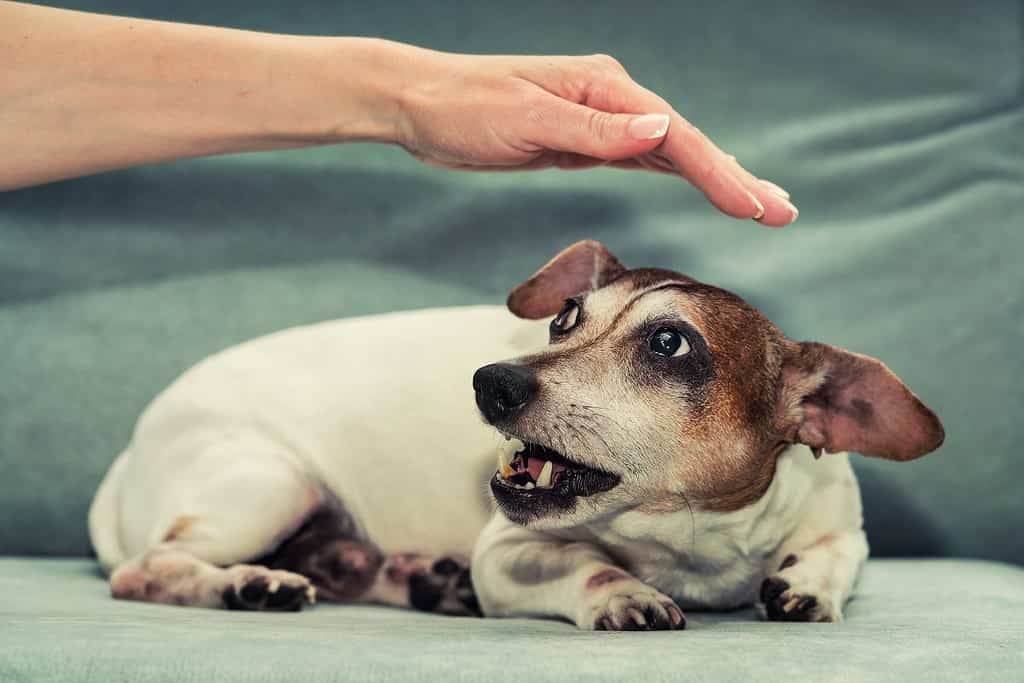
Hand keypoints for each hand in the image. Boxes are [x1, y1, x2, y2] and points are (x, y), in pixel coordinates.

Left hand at [389, 48, 796, 225]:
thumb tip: (662, 130)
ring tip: (757, 203)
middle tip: (782, 211)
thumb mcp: (528, 119)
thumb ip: (595, 130)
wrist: (421, 105)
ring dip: (714, 176)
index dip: (720, 175)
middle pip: (686, 142)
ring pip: (670, 151)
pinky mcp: (583, 137)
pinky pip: (642, 157)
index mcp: (603, 89)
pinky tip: (699, 183)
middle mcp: (609, 99)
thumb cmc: (465, 109)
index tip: (756, 207)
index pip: (675, 138)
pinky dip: (677, 172)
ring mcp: (598, 118)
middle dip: (734, 178)